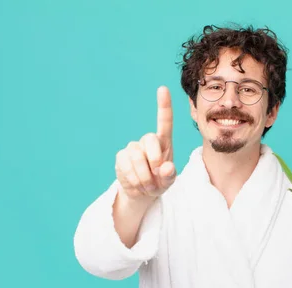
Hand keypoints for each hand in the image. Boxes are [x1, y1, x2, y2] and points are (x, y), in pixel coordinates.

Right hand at [115, 86, 175, 201]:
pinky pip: (126, 165)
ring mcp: (133, 148)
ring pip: (136, 156)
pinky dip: (134, 179)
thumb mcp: (169, 181)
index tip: (163, 88)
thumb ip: (170, 175)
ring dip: (144, 176)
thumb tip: (166, 167)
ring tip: (148, 186)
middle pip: (149, 139)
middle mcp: (148, 141)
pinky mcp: (121, 157)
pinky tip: (137, 185)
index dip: (164, 105)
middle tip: (157, 176)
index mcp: (164, 142)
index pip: (164, 121)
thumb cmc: (159, 182)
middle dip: (154, 160)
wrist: (142, 193)